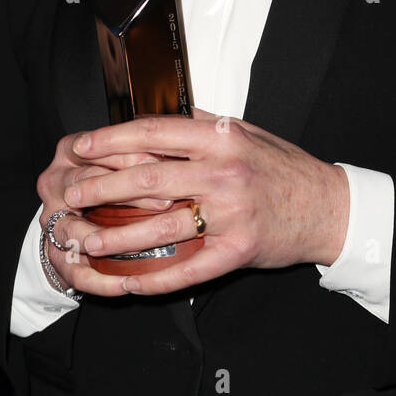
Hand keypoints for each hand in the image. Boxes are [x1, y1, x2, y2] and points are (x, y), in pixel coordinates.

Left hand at [53, 108, 349, 296]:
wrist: (325, 205)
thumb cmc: (279, 167)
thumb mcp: (241, 131)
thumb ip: (197, 125)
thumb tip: (149, 116)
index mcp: (220, 138)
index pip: (153, 134)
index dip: (110, 140)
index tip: (81, 145)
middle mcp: (224, 172)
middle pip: (148, 180)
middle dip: (100, 187)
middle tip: (70, 193)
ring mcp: (231, 214)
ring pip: (161, 227)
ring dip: (117, 236)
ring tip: (88, 240)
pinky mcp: (237, 251)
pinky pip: (187, 267)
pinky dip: (154, 277)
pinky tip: (128, 280)